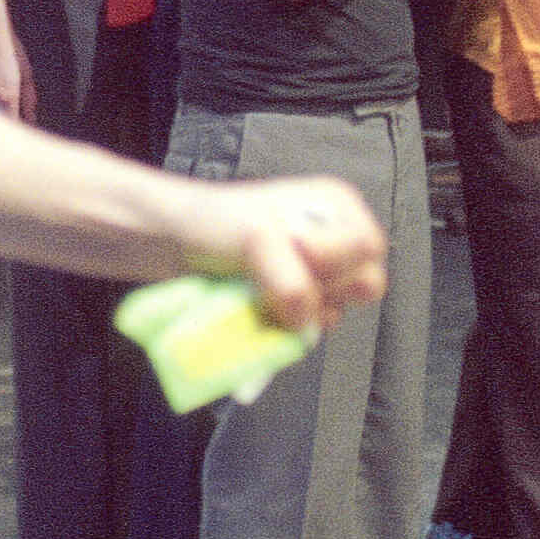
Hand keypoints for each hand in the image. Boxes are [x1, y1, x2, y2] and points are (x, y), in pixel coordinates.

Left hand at [202, 175, 385, 331]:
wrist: (172, 242)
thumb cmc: (214, 222)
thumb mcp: (258, 236)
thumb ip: (291, 279)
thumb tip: (304, 321)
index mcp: (336, 208)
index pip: (367, 249)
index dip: (334, 258)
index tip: (296, 250)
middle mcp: (333, 241)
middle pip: (363, 285)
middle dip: (324, 289)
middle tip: (284, 278)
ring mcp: (313, 276)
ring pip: (335, 312)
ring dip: (301, 312)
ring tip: (264, 293)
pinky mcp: (293, 306)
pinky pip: (308, 330)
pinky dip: (287, 328)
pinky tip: (261, 311)